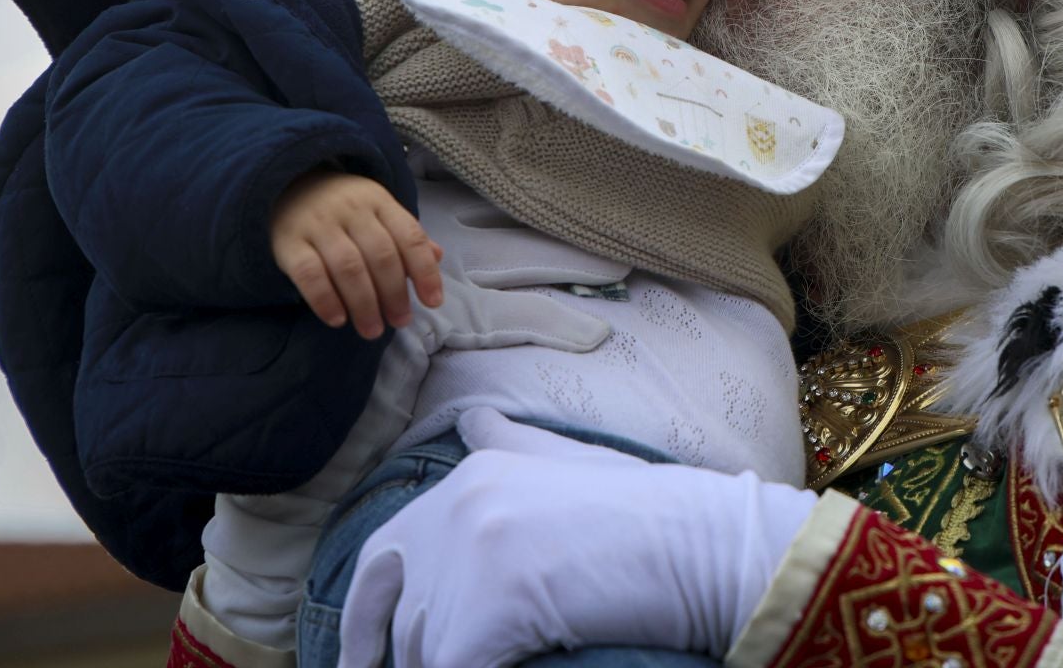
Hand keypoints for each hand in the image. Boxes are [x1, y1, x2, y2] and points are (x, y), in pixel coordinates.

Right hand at [270, 170, 442, 337]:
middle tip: (400, 321)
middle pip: (381, 256)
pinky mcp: (288, 242)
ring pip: (348, 267)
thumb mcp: (378, 212)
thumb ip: (405, 236)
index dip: (425, 271)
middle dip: (394, 294)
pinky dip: (325, 300)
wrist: (286, 186)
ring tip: (372, 330)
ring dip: (364, 304)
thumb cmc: (343, 208)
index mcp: (379, 201)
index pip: (409, 236)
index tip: (433, 302)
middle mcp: (351, 210)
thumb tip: (437, 257)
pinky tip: (337, 319)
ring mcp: (318, 224)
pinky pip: (309, 274)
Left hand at [337, 409, 816, 667]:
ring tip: (501, 659)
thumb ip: (510, 442)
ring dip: (449, 665)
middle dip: (402, 657)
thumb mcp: (570, 463)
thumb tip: (469, 419)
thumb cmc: (649, 516)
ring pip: (425, 655)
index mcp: (471, 479)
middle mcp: (456, 512)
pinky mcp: (483, 620)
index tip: (362, 657)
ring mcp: (468, 564)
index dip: (365, 617)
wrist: (699, 544)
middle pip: (403, 617)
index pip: (380, 558)